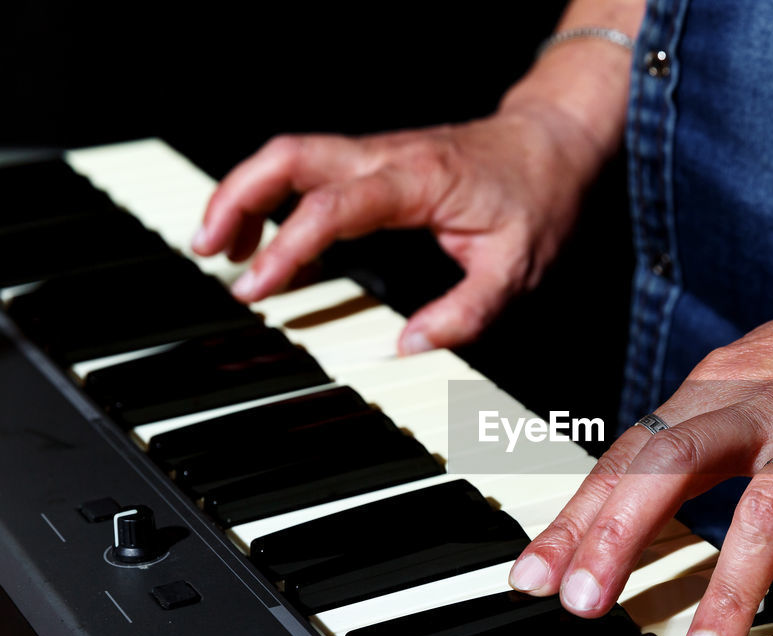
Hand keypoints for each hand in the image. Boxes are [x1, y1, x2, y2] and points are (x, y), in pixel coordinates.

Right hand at [191, 106, 603, 352]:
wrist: (556, 143)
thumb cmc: (539, 201)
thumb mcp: (517, 268)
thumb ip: (466, 312)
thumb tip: (409, 346)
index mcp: (417, 181)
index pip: (333, 206)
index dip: (287, 245)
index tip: (257, 286)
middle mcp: (387, 157)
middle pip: (289, 157)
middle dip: (235, 198)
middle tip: (206, 252)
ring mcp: (378, 154)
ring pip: (291, 156)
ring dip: (246, 194)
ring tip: (220, 249)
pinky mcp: (377, 161)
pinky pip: (311, 169)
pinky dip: (275, 197)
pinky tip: (269, 239)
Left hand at [507, 194, 772, 635]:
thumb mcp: (754, 375)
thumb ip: (703, 432)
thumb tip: (637, 494)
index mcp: (720, 391)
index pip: (630, 456)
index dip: (577, 518)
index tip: (533, 577)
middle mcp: (762, 407)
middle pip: (672, 465)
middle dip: (618, 537)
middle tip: (585, 604)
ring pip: (768, 504)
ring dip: (733, 581)